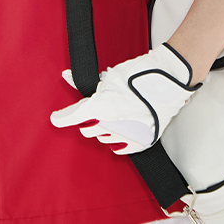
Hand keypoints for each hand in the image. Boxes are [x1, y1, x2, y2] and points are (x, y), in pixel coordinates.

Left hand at [50, 44, 197, 154]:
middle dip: (88, 120)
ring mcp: (129, 134)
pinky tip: (119, 129)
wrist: (168, 80)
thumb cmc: (140, 75)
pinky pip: (120, 147)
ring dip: (103, 128)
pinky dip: (117, 139)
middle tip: (95, 108)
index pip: (76, 116)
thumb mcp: (110, 75)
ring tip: (113, 114)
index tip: (56, 119)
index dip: (62, 118)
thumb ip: (87, 83)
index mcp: (104, 106)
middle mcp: (114, 123)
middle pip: (88, 130)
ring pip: (103, 138)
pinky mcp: (142, 140)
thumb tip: (67, 76)